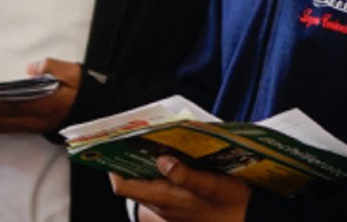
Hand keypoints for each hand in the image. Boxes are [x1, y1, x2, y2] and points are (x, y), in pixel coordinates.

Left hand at [0, 57, 80, 134]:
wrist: (100, 111)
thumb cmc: (85, 89)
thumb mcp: (74, 72)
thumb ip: (53, 67)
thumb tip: (32, 67)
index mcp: (45, 105)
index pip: (10, 106)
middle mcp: (36, 120)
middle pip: (0, 121)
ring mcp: (35, 127)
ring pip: (2, 127)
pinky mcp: (35, 129)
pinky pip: (8, 128)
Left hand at [110, 155, 250, 221]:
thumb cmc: (234, 204)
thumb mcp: (214, 186)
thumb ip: (186, 176)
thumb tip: (161, 159)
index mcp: (166, 200)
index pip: (124, 186)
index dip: (113, 168)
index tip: (112, 146)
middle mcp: (164, 207)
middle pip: (133, 183)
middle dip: (130, 160)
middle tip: (132, 136)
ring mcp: (172, 210)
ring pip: (147, 185)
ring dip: (145, 165)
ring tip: (150, 141)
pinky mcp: (182, 209)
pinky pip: (162, 189)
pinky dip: (161, 172)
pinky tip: (172, 156)